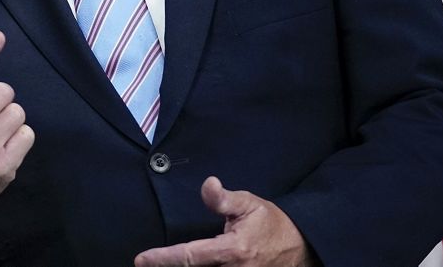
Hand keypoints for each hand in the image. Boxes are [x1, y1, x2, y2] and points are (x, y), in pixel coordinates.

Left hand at [134, 177, 313, 266]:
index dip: (163, 259)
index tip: (141, 259)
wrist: (300, 247)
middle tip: (147, 264)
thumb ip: (223, 199)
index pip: (190, 256)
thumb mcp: (249, 204)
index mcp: (233, 251)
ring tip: (160, 266)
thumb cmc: (271, 224)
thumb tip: (208, 184)